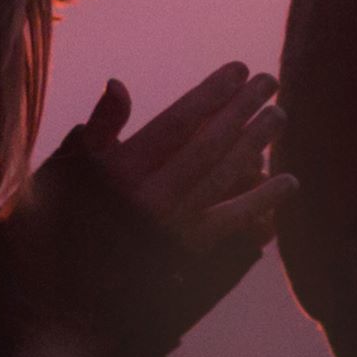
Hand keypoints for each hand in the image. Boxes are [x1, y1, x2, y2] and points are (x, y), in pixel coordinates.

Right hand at [77, 63, 295, 252]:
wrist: (69, 287)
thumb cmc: (67, 214)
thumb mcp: (71, 167)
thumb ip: (100, 126)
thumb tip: (118, 83)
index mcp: (122, 168)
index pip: (176, 122)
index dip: (210, 93)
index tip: (238, 69)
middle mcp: (150, 194)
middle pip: (207, 143)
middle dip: (241, 109)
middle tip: (268, 82)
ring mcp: (172, 223)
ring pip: (223, 176)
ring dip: (255, 144)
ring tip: (279, 115)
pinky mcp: (186, 249)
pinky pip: (231, 221)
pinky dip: (262, 201)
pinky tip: (288, 181)